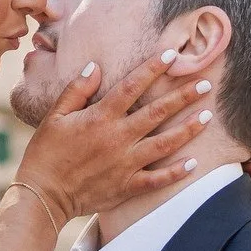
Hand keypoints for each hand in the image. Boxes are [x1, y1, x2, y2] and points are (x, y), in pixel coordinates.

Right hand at [11, 50, 215, 225]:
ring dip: (188, 130)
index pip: (132, 86)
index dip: (153, 68)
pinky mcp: (126, 186)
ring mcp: (125, 164)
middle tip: (206, 84)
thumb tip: (95, 67)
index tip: (173, 55)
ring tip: (208, 117)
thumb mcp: (54, 116)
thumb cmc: (45, 154)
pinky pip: (157, 179)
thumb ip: (77, 90)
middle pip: (157, 112)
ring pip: (164, 144)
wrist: (43, 195)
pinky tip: (194, 163)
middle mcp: (118, 138)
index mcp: (100, 117)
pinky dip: (176, 172)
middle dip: (183, 96)